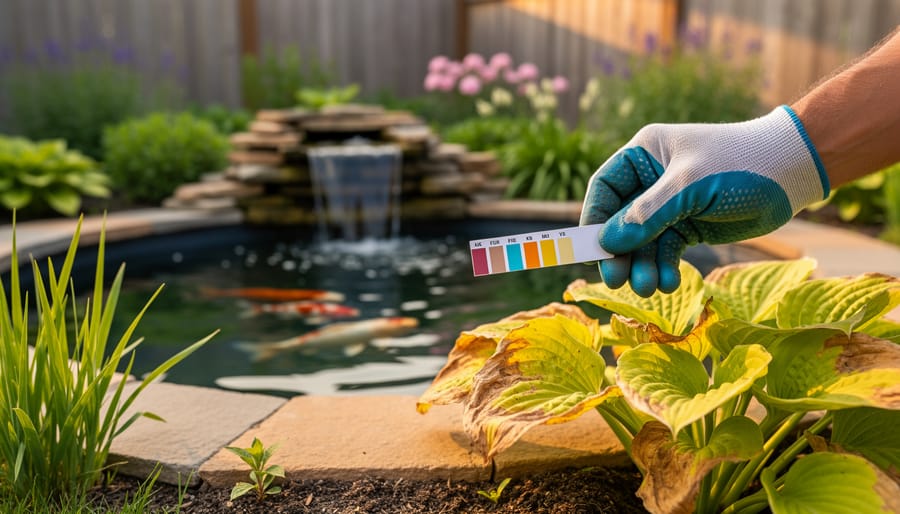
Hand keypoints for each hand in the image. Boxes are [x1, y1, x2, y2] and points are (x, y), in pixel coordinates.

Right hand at [580, 105, 828, 296]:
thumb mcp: (691, 186)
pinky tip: (669, 282)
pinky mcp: (688, 225)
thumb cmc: (741, 163)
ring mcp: (669, 205)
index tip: (591, 252)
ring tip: (649, 288)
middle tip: (616, 280)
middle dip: (619, 253)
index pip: (604, 190)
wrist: (793, 171)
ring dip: (642, 266)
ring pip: (642, 242)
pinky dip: (664, 268)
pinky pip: (665, 251)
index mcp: (644, 155)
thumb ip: (648, 214)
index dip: (594, 221)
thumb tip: (609, 242)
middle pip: (619, 221)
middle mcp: (650, 180)